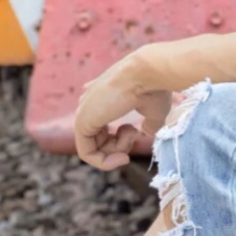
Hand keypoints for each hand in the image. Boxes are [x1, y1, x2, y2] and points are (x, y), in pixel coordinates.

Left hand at [75, 49, 171, 169]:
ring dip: (118, 151)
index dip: (121, 138)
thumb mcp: (153, 112)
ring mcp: (83, 113)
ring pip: (94, 148)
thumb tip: (145, 133)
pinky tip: (123, 156)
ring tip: (132, 134)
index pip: (101, 125)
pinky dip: (105, 162)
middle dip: (120, 146)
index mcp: (102, 97)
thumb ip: (147, 125)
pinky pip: (87, 154)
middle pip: (99, 140)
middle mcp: (90, 104)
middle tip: (135, 135)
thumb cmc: (154, 88)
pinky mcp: (81, 123)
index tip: (137, 133)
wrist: (148, 73)